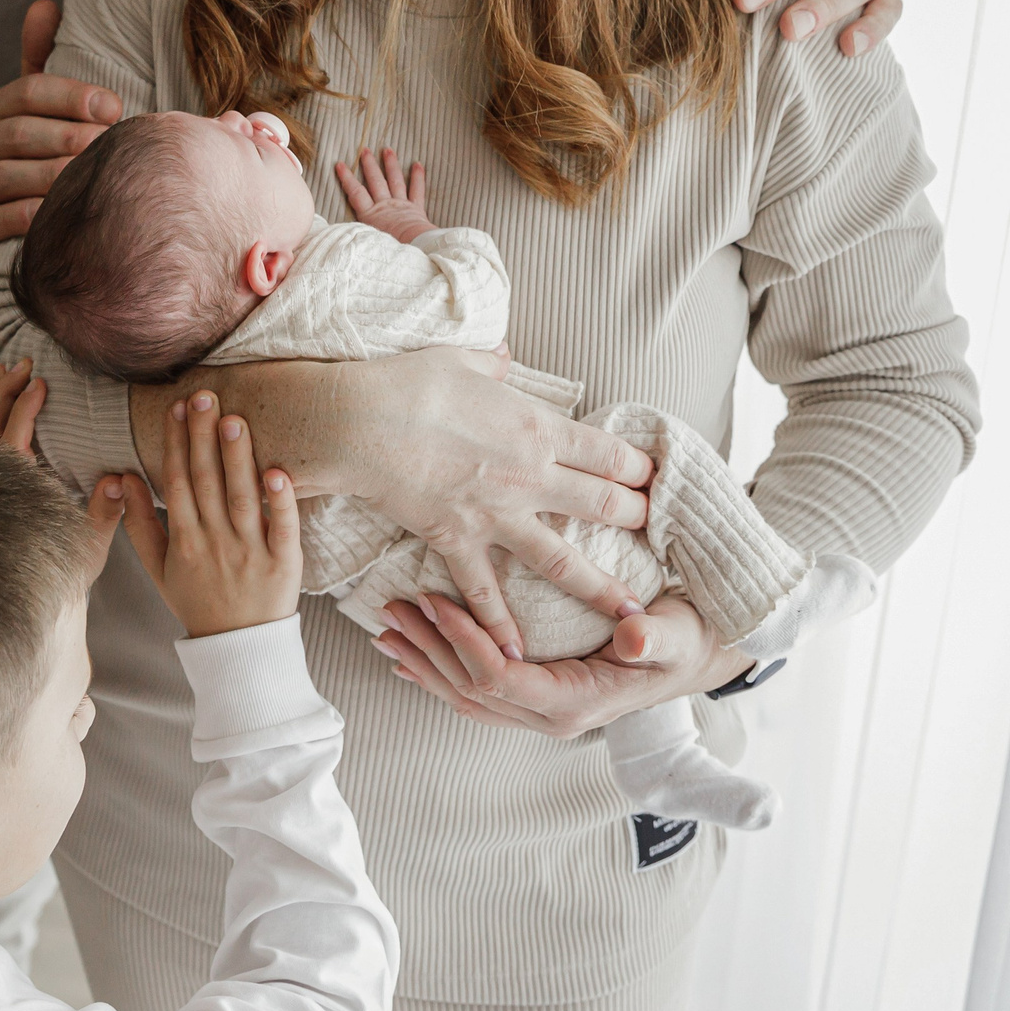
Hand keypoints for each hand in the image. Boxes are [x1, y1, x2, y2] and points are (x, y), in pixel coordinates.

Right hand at [0, 0, 123, 253]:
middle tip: (113, 147)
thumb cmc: (23, 153)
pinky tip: (61, 217)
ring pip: (8, 177)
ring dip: (54, 178)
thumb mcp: (30, 106)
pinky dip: (29, 218)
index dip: (72, 96)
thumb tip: (45, 5)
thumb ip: (41, 59)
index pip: (30, 91)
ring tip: (95, 181)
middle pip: (20, 134)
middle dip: (70, 138)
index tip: (116, 107)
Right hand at [116, 391, 299, 637]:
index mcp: (184, 541)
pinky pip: (282, 528)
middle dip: (202, 437)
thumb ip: (140, 524)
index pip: (176, 482)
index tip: (176, 407)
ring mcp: (250, 552)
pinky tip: (277, 471)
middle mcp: (214, 542)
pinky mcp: (284, 563)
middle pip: (206, 482)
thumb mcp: (159, 568)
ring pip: (241, 498)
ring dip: (237, 458)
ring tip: (233, 420)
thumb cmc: (198, 602)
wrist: (238, 648)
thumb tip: (124, 478)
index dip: (174, 443)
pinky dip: (280, 501)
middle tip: (203, 396)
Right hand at [138, 350, 654, 657]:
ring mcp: (496, 514)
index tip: (651, 476)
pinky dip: (500, 623)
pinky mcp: (457, 539)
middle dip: (634, 518)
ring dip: (599, 587)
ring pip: (562, 559)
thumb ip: (492, 364)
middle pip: (603, 504)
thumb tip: (503, 359)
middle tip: (650, 530)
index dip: (638, 467)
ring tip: (631, 613)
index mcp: (538, 427)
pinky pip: (484, 590)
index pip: (609, 452)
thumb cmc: (407, 382)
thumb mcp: (461, 359)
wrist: (358, 420)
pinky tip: (518, 651)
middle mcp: (530, 476)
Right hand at [334, 148, 433, 242]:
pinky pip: (417, 190)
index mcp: (370, 215)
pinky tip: (418, 164)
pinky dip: (418, 177)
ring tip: (387, 150)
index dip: (347, 178)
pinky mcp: (416, 209)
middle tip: (365, 150)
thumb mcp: (366, 242)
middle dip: (369, 165)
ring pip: (395, 181)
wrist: (414, 248)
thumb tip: (340, 232)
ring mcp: (401, 205)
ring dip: (391, 165)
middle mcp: (384, 206)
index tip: (340, 164)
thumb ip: (355, 233)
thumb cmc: (389, 249)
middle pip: (375, 181)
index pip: (355, 192)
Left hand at [372, 592, 749, 737]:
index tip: (434, 600)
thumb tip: (634, 642)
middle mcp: (551, 717)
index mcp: (576, 703)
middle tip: (391, 610)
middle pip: (471, 689)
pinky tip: (410, 658)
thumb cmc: (684, 640)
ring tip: (387, 629)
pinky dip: (439, 675)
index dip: (463, 641)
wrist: (695, 659)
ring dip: (424, 662)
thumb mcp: (676, 635)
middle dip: (428, 649)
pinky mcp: (534, 701)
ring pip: (466, 696)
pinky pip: (476, 695)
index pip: (501, 677)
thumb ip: (654, 640)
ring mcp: (540, 714)